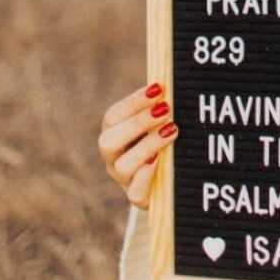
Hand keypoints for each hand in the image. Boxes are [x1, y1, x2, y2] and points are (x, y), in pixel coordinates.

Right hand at [97, 83, 178, 210]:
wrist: (166, 179)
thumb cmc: (160, 140)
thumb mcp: (157, 123)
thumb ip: (158, 106)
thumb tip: (169, 82)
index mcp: (113, 133)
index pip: (113, 116)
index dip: (134, 102)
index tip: (159, 88)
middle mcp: (113, 157)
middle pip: (108, 141)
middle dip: (137, 123)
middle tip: (166, 110)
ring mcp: (123, 179)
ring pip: (122, 166)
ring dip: (147, 146)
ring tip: (172, 131)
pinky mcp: (137, 197)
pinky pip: (134, 192)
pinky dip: (146, 176)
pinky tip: (159, 160)